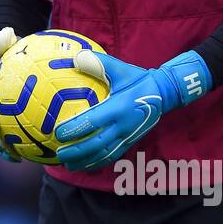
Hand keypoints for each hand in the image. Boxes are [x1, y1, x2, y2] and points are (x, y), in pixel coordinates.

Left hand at [55, 49, 211, 170]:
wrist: (164, 94)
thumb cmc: (138, 80)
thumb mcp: (120, 69)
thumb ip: (98, 64)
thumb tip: (75, 57)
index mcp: (118, 107)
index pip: (92, 122)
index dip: (74, 129)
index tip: (57, 133)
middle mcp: (123, 125)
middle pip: (96, 144)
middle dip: (76, 151)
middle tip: (59, 153)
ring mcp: (128, 136)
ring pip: (103, 154)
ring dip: (85, 161)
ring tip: (68, 165)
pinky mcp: (131, 141)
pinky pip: (112, 156)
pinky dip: (97, 163)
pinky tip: (85, 166)